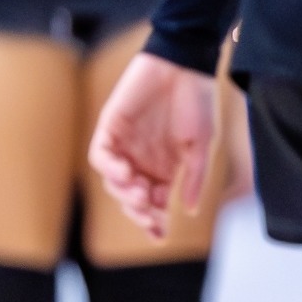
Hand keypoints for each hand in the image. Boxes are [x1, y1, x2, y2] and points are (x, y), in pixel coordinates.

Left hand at [88, 50, 217, 239]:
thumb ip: (194, 177)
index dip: (155, 221)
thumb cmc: (197, 101)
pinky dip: (110, 168)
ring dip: (125, 192)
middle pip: (132, 197)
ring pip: (114, 182)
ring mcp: (125, 145)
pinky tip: (126, 172)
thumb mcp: (201, 145)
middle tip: (150, 214)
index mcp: (165, 166)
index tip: (161, 236)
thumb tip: (192, 211)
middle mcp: (142, 159)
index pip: (155, 202)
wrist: (185, 65)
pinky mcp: (110, 128)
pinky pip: (100, 156)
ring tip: (140, 192)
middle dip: (139, 211)